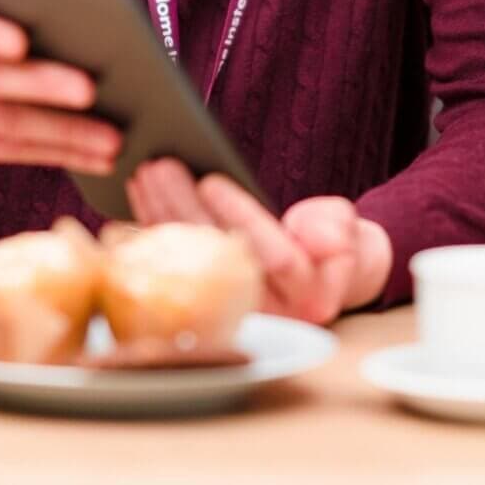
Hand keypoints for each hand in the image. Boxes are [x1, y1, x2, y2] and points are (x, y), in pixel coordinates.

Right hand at [0, 0, 121, 176]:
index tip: (21, 43)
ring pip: (4, 125)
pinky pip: (9, 153)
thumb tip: (92, 23)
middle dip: (43, 87)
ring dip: (63, 134)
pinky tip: (97, 158)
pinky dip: (58, 155)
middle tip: (90, 91)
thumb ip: (27, 12)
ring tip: (112, 139)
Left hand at [126, 158, 393, 324]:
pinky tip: (137, 201)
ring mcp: (231, 315)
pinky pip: (171, 270)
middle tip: (161, 167)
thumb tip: (310, 233)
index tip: (211, 180)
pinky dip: (152, 232)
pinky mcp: (203, 305)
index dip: (240, 216)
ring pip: (187, 265)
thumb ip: (336, 229)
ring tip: (145, 174)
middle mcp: (267, 316)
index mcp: (309, 299)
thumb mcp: (347, 230)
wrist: (320, 278)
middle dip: (185, 209)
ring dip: (161, 217)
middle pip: (217, 261)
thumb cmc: (333, 246)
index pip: (273, 258)